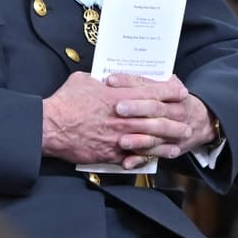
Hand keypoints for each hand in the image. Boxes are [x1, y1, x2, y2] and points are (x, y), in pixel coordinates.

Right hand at [42, 72, 212, 168]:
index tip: (180, 91)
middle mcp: (126, 117)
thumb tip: (105, 79)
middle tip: (187, 122)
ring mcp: (121, 137)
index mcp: (121, 96)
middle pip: (160, 118)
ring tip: (178, 143)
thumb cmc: (65, 102)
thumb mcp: (83, 80)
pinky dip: (148, 157)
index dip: (171, 91)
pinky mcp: (112, 153)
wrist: (51, 127)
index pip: (155, 91)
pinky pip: (136, 156)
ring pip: (153, 140)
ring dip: (168, 141)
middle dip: (176, 120)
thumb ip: (100, 79)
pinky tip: (156, 157)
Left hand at [104, 74, 215, 165]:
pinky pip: (155, 155)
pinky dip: (140, 159)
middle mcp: (175, 112)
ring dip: (139, 139)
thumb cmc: (176, 101)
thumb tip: (113, 77)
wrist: (203, 121)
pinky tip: (128, 161)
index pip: (150, 85)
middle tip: (119, 108)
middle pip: (155, 108)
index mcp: (174, 93)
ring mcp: (175, 132)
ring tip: (122, 141)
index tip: (111, 81)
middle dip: (137, 108)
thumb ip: (146, 82)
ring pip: (157, 135)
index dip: (130, 82)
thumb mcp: (168, 86)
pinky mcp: (171, 149)